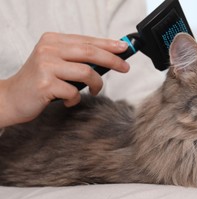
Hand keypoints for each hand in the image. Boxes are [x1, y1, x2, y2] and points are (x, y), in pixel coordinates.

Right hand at [0, 32, 129, 127]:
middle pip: (90, 52)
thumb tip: (109, 59)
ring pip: (87, 72)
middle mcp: (48, 49)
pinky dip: (76, 99)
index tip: (125, 48)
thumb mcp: (57, 63)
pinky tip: (68, 100)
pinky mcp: (45, 84)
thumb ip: (78, 59)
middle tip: (125, 68)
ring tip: (94, 91)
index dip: (109, 44)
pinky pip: (74, 92)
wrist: (12, 98)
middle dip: (112, 60)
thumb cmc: (40, 82)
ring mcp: (46, 66)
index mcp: (53, 40)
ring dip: (96, 85)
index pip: (87, 40)